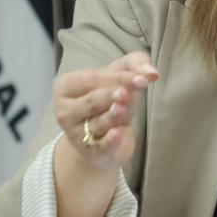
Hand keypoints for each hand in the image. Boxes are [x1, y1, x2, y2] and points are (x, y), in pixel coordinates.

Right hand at [52, 51, 157, 170]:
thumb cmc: (110, 98)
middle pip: (91, 101)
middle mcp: (64, 110)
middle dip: (110, 95)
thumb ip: (135, 64)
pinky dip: (108, 141)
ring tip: (121, 108)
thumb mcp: (119, 74)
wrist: (104, 137)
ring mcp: (74, 134)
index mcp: (66, 86)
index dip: (117, 78)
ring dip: (111, 115)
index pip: (91, 79)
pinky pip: (100, 146)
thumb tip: (151, 72)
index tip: (142, 79)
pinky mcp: (89, 152)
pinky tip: (117, 134)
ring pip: (97, 123)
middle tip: (126, 92)